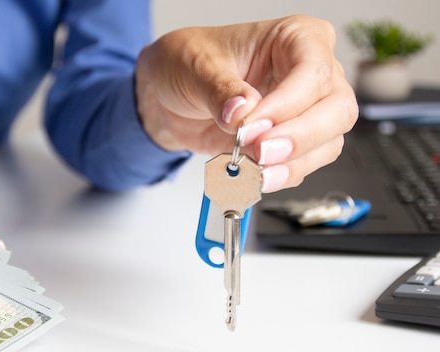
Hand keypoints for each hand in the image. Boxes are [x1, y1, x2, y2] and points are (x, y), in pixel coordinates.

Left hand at [136, 14, 357, 192]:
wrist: (170, 96)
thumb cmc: (189, 63)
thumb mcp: (196, 66)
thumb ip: (220, 90)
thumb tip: (242, 113)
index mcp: (296, 38)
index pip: (313, 72)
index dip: (287, 104)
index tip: (252, 126)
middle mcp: (311, 73)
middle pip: (336, 110)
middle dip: (300, 137)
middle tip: (260, 151)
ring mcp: (307, 111)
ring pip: (327, 143)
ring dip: (292, 164)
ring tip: (254, 170)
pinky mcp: (292, 142)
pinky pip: (304, 165)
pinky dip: (281, 175)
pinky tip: (255, 177)